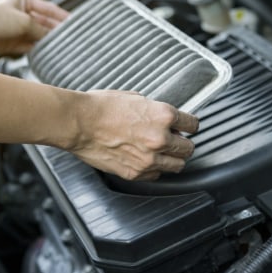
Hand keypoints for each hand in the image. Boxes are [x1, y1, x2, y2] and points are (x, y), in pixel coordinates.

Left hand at [0, 0, 68, 53]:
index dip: (64, 17)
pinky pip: (32, 48)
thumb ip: (40, 30)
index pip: (50, 10)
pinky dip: (40, 52)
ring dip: (50, 43)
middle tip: (74, 40)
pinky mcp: (14, 44)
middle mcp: (24, 16)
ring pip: (40, 37)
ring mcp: (20, 30)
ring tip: (65, 49)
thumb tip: (54, 37)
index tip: (77, 23)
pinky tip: (50, 55)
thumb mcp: (22, 21)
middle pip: (47, 25)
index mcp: (26, 2)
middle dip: (58, 32)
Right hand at [70, 91, 198, 180]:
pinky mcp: (135, 173)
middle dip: (182, 144)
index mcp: (163, 116)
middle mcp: (160, 139)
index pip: (193, 125)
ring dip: (172, 159)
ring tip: (162, 153)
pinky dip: (153, 169)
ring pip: (176, 165)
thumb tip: (159, 114)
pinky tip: (145, 160)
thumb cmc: (100, 107)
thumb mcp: (133, 97)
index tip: (187, 127)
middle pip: (188, 148)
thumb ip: (152, 108)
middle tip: (175, 141)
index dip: (189, 125)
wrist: (79, 122)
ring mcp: (149, 159)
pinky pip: (155, 175)